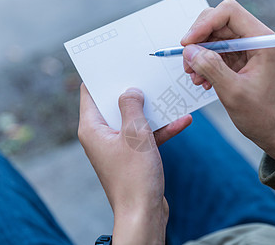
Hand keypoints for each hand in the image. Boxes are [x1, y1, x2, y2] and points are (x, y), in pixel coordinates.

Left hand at [78, 84, 191, 243]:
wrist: (144, 213)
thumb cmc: (134, 175)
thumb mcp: (135, 134)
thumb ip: (131, 106)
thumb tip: (131, 91)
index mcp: (92, 128)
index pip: (90, 93)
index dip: (102, 76)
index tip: (116, 61)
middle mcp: (102, 135)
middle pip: (115, 104)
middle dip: (134, 90)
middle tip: (147, 72)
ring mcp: (118, 146)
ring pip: (134, 120)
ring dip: (153, 110)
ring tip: (170, 93)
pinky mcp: (133, 156)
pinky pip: (146, 136)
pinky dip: (162, 129)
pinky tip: (183, 120)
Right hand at [181, 0, 274, 163]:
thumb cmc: (263, 115)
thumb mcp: (233, 92)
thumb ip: (210, 67)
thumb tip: (189, 50)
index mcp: (262, 40)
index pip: (229, 12)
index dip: (204, 23)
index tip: (187, 44)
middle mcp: (255, 38)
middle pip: (218, 21)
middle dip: (198, 40)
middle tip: (187, 64)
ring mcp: (247, 48)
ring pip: (214, 36)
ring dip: (199, 54)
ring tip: (194, 77)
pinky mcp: (240, 59)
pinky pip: (216, 51)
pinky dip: (205, 63)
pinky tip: (203, 81)